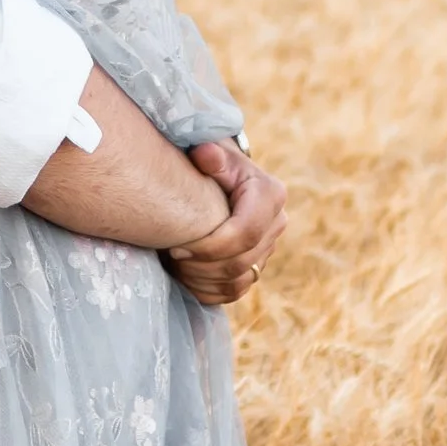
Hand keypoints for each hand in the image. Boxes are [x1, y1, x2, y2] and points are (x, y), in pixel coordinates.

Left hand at [166, 139, 286, 306]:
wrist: (214, 178)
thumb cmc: (206, 162)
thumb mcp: (209, 153)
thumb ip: (209, 155)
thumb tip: (205, 154)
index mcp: (270, 195)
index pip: (245, 234)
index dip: (210, 247)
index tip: (176, 247)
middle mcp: (276, 223)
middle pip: (241, 262)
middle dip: (201, 266)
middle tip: (170, 257)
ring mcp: (268, 248)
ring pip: (238, 281)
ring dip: (201, 279)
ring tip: (175, 265)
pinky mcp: (256, 265)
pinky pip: (234, 291)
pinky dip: (206, 289)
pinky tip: (184, 276)